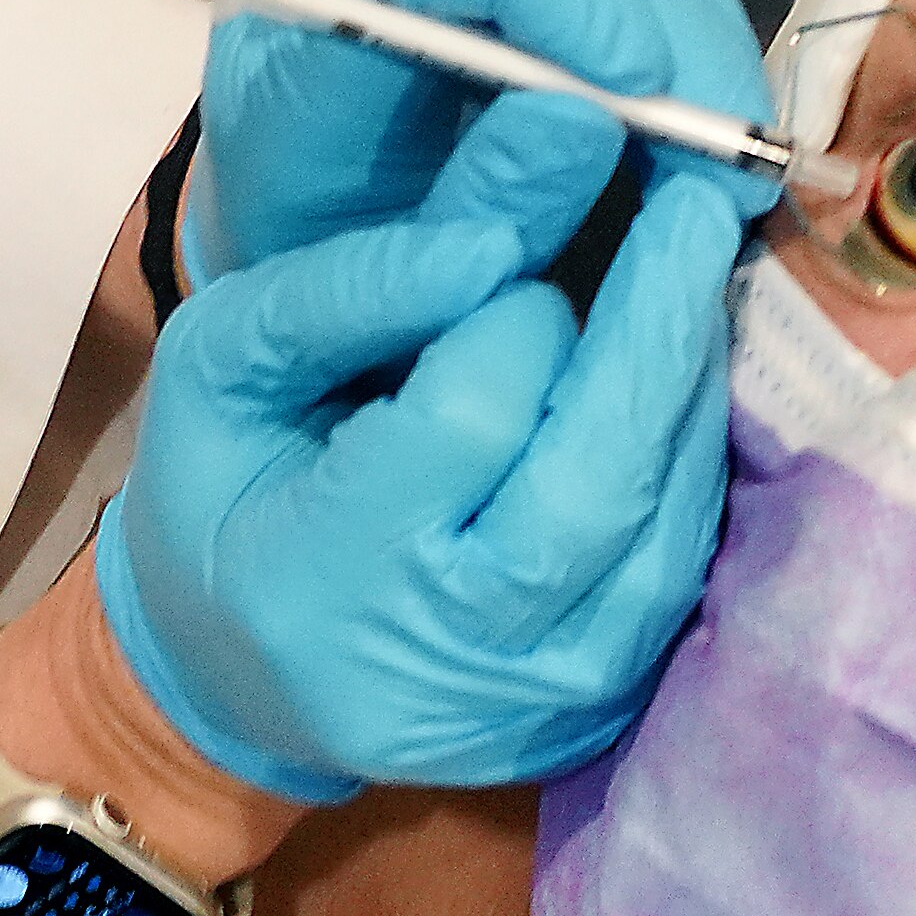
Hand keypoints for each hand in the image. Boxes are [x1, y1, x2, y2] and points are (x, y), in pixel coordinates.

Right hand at [98, 106, 750, 801]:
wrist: (245, 681)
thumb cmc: (225, 499)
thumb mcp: (221, 369)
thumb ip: (338, 294)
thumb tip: (494, 244)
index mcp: (322, 575)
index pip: (468, 421)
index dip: (513, 321)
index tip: (511, 256)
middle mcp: (442, 657)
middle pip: (595, 481)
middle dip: (655, 329)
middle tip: (694, 206)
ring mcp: (534, 700)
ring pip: (660, 527)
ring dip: (690, 386)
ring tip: (693, 271)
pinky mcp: (598, 709)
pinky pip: (678, 566)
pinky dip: (689, 457)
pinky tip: (680, 373)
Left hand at [177, 0, 781, 283]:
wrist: (299, 255)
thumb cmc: (318, 280)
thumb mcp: (388, 272)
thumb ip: (483, 196)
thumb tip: (597, 113)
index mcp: (296, 23)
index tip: (641, 83)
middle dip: (666, 31)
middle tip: (735, 157)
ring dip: (694, 41)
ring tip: (729, 160)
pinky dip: (685, 40)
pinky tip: (704, 132)